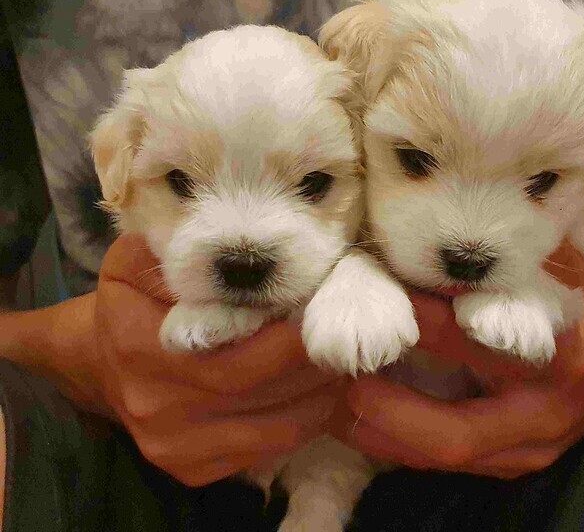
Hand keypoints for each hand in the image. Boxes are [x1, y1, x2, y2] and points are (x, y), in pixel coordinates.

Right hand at [94, 235, 343, 485]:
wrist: (101, 362)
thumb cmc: (134, 301)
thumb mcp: (138, 261)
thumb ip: (179, 250)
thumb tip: (237, 252)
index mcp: (139, 344)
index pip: (234, 350)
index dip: (288, 335)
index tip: (323, 310)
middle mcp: (153, 403)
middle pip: (259, 387)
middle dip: (311, 361)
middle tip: (344, 334)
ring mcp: (172, 445)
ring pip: (275, 428)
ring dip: (321, 394)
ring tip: (340, 361)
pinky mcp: (192, 470)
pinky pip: (268, 451)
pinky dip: (306, 421)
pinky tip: (317, 391)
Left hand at [332, 243, 583, 477]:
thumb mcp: (573, 272)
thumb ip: (522, 256)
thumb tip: (458, 227)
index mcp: (568, 353)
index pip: (492, 343)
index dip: (434, 325)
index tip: (383, 301)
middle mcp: (550, 411)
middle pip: (463, 430)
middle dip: (396, 413)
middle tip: (344, 385)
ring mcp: (534, 447)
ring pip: (450, 458)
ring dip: (387, 438)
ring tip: (333, 412)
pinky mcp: (517, 464)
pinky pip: (452, 463)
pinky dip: (403, 447)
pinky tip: (359, 426)